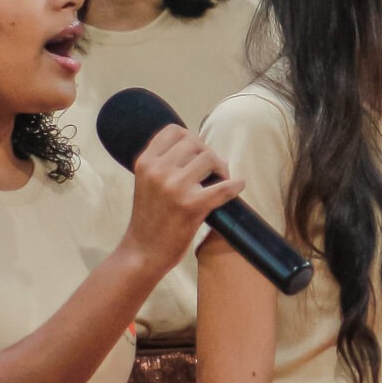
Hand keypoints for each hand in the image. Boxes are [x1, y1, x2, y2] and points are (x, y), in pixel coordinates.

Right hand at [122, 127, 242, 274]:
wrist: (143, 252)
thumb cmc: (150, 218)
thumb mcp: (147, 182)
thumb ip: (165, 163)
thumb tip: (203, 150)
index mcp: (145, 162)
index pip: (174, 131)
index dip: (191, 139)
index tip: (196, 155)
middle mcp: (158, 171)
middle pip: (195, 143)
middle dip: (208, 154)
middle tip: (212, 172)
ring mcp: (174, 187)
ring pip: (210, 158)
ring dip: (221, 169)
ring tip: (219, 182)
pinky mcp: (191, 206)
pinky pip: (224, 187)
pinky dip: (235, 185)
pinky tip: (238, 186)